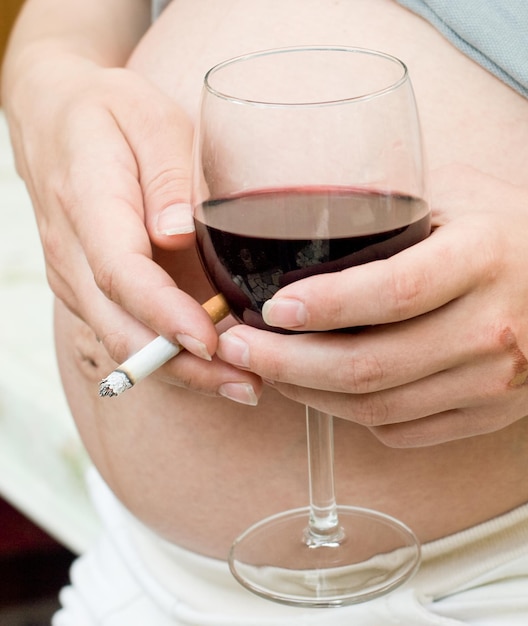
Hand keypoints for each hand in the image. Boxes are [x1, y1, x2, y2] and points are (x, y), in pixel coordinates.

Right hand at [6, 53, 261, 397]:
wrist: (54, 117)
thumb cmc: (109, 113)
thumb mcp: (149, 119)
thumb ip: (166, 176)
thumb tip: (176, 234)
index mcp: (89, 202)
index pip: (122, 273)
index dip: (166, 315)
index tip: (211, 342)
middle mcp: (73, 252)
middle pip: (123, 326)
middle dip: (186, 366)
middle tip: (247, 384)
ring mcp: (76, 275)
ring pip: (123, 339)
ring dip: (182, 370)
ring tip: (242, 384)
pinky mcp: (90, 286)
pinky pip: (125, 330)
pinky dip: (168, 354)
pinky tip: (212, 365)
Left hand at [216, 165, 527, 444]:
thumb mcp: (471, 197)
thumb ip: (400, 201)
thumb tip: (320, 210)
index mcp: (482, 261)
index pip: (392, 292)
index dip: (325, 305)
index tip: (270, 308)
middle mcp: (487, 329)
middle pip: (371, 366)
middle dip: (289, 364)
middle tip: (238, 350)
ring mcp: (491, 382)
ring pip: (380, 407)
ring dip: (311, 396)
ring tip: (267, 372)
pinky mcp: (490, 414)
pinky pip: (406, 431)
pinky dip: (354, 418)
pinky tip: (322, 395)